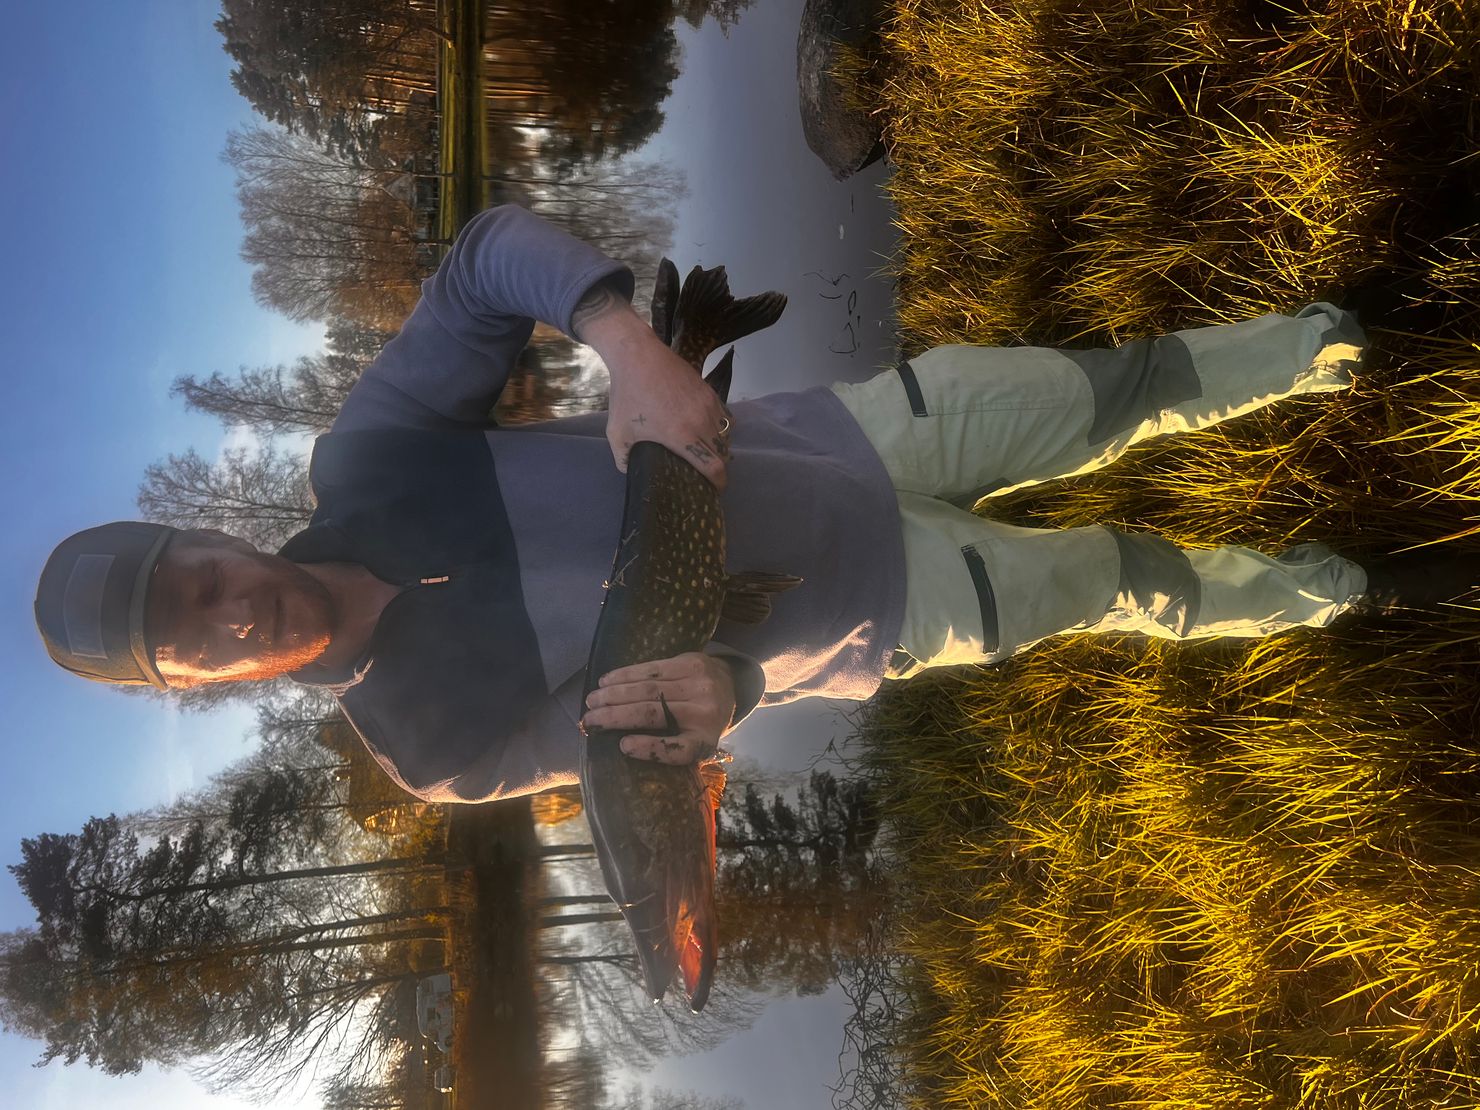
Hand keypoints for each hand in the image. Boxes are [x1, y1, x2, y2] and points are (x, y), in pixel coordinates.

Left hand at [571, 283, 730, 489]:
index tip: (715, 488)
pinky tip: (707, 428)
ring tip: (708, 450)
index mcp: (682, 436)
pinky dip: (720, 426)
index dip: (718, 481)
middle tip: (708, 470)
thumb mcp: (617, 432)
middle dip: (719, 465)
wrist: (638, 355)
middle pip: (723, 452)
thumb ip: (623, 458)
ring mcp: (708, 404)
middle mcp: (701, 422)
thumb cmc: (627, 395)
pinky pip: (724, 415)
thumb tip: (630, 470)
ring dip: (720, 445)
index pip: (714, 466)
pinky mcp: (709, 391)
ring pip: (725, 433)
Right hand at [582, 652, 736, 764]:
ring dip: (614, 694)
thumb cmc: (701, 721)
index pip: (679, 749)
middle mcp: (704, 712)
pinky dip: (625, 675)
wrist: (731, 686)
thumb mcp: (694, 742)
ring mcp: (698, 685)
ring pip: (648, 689)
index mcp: (705, 740)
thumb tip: (621, 746)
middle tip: (588, 721)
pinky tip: (606, 681)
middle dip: (615, 717)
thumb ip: (669, 748)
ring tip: (592, 700)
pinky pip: (652, 668)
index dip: (650, 748)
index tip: (623, 746)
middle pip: (654, 714)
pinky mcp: (691, 662)